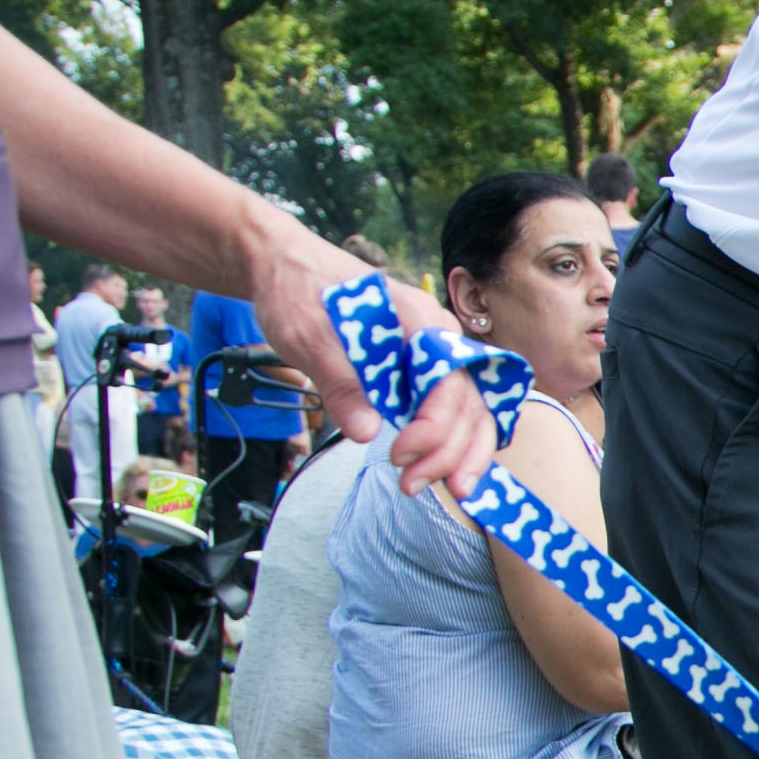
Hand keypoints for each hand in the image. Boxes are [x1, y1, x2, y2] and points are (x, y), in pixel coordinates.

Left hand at [244, 227, 496, 499]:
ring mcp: (436, 356)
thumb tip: (365, 431)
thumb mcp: (308, 336)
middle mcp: (441, 339)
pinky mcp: (422, 372)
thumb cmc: (300, 294)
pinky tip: (442, 470)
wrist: (288, 270)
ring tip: (432, 487)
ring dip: (458, 455)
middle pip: (469, 404)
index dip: (432, 427)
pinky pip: (453, 411)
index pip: (449, 384)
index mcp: (421, 322)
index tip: (397, 454)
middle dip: (449, 453)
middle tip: (411, 485)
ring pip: (471, 412)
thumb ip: (341, 382)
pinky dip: (452, 443)